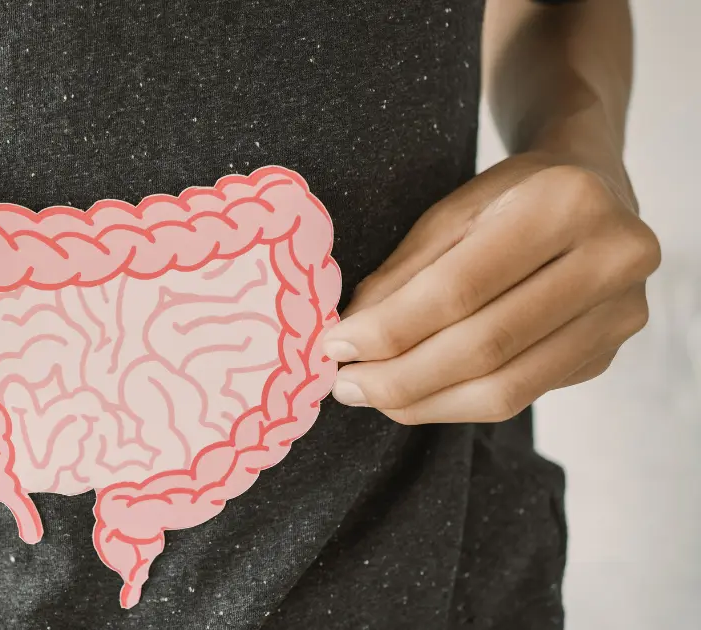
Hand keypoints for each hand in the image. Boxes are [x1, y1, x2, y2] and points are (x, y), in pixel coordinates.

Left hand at [321, 153, 659, 423]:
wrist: (595, 189)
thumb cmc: (511, 197)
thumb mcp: (452, 211)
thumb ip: (404, 274)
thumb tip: (350, 339)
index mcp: (566, 204)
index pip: (459, 289)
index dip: (390, 328)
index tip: (334, 347)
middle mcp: (611, 260)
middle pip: (485, 347)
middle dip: (402, 376)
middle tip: (346, 387)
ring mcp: (620, 313)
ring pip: (507, 389)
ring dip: (426, 403)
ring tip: (373, 397)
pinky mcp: (609, 352)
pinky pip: (523, 396)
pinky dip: (458, 403)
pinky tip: (418, 397)